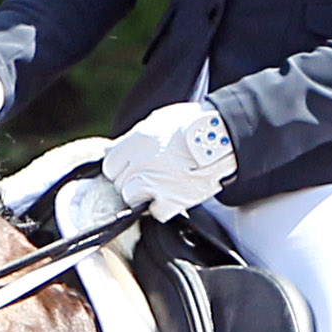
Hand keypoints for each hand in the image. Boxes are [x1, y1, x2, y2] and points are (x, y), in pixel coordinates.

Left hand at [100, 100, 235, 217]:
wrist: (221, 139)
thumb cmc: (194, 126)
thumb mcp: (158, 120)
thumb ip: (132, 137)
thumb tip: (111, 150)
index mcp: (136, 141)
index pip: (109, 164)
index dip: (120, 167)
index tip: (130, 168)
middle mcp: (140, 163)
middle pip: (119, 182)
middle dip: (130, 180)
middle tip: (149, 175)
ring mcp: (154, 183)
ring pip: (131, 198)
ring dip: (142, 194)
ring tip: (159, 186)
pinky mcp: (171, 200)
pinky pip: (155, 211)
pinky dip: (162, 207)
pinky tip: (170, 196)